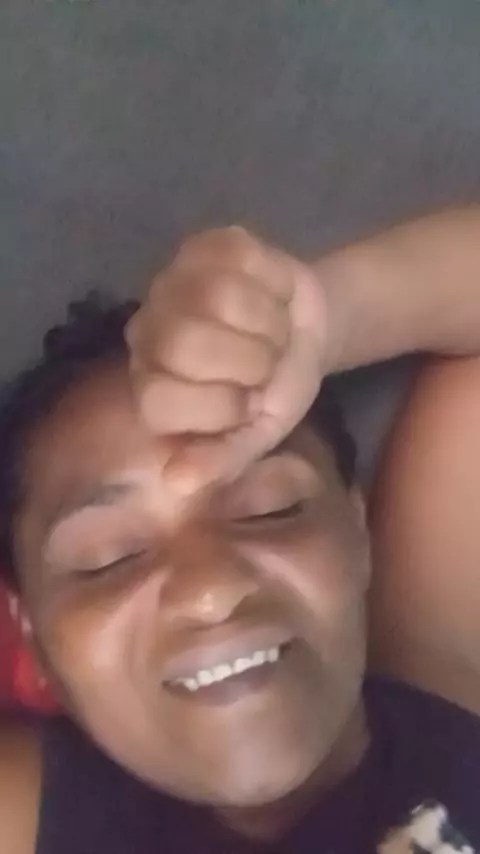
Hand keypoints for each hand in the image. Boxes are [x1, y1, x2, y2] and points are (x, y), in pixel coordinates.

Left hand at [127, 227, 328, 494]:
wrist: (306, 331)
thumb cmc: (275, 390)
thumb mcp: (257, 434)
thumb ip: (221, 459)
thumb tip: (177, 483)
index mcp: (152, 387)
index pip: (162, 401)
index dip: (221, 406)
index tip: (250, 404)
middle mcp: (148, 332)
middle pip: (185, 339)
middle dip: (249, 359)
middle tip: (266, 366)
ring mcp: (172, 281)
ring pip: (218, 293)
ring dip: (267, 321)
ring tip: (273, 333)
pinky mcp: (206, 243)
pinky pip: (244, 256)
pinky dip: (277, 283)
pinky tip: (274, 296)